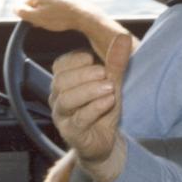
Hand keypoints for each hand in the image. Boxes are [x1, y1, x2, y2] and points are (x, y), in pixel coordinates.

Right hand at [15, 0, 88, 32]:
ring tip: (56, 16)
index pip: (25, 3)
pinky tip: (63, 10)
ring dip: (49, 5)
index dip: (29, 15)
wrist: (85, 15)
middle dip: (39, 9)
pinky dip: (60, 2)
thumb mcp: (38, 18)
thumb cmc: (62, 18)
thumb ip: (23, 12)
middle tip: (47, 21)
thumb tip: (15, 7)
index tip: (35, 22)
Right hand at [49, 34, 130, 181]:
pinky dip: (95, 107)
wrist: (105, 144)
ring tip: (110, 88)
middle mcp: (58, 98)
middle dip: (84, 74)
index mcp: (64, 82)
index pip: (60, 65)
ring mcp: (63, 117)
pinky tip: (109, 101)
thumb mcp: (112, 83)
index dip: (76, 60)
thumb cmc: (103, 109)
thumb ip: (116, 62)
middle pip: (61, 81)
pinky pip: (79, 118)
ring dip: (89, 90)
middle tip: (105, 73)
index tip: (94, 60)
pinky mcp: (72, 133)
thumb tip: (124, 37)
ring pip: (66, 99)